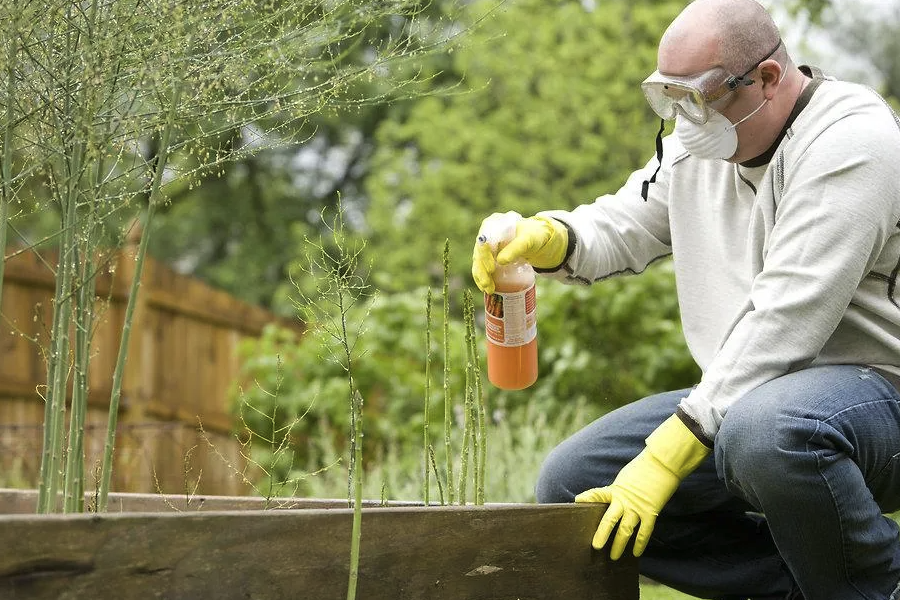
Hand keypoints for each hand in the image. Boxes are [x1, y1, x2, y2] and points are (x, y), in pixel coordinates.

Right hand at [471, 215, 567, 294]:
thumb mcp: (528, 240)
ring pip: (478, 262)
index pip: (484, 240)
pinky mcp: (489, 257)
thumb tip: (500, 261)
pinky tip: (485, 288)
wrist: (537, 239)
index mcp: (493, 224)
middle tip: (488, 284)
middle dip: (481, 271)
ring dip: (481, 277)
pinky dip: (482, 278)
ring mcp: (486, 246)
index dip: (484, 255)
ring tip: (488, 290)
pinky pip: (481, 268)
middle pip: (478, 253)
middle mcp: (486, 234)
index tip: (491, 269)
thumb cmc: (533, 235)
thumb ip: (516, 248)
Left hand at [575, 415, 710, 559]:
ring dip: (619, 544)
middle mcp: (624, 500)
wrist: (662, 465)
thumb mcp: (623, 480)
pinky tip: (635, 554)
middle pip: (610, 519)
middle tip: (595, 546)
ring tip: (613, 557)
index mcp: (615, 489)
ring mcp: (638, 507)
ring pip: (626, 530)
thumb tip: (609, 503)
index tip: (577, 502)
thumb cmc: (641, 470)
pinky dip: (640, 543)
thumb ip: (615, 492)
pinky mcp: (651, 512)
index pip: (598, 494)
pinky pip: (644, 531)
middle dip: (602, 533)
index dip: (587, 498)